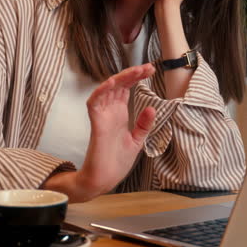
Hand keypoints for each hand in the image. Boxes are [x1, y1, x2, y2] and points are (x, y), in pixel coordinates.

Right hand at [76, 64, 156, 198]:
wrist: (104, 180)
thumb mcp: (137, 141)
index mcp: (119, 114)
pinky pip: (94, 103)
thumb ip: (143, 124)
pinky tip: (112, 82)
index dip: (136, 78)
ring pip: (107, 89)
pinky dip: (101, 91)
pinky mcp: (96, 124)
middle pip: (119, 85)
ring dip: (120, 78)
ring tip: (136, 71)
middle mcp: (110, 112)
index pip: (126, 89)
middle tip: (148, 67)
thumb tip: (152, 107)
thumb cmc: (116, 162)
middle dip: (132, 74)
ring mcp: (102, 116)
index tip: (151, 70)